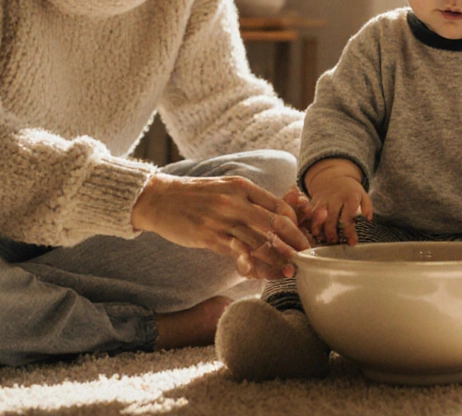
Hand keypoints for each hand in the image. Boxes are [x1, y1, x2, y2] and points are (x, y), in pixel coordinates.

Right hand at [131, 173, 309, 276]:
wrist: (159, 199)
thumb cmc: (196, 196)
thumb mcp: (226, 189)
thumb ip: (250, 201)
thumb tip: (277, 216)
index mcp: (243, 188)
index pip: (280, 208)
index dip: (295, 227)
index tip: (298, 240)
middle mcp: (235, 202)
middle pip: (275, 226)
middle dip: (294, 245)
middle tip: (302, 260)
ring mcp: (222, 219)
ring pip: (258, 244)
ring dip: (276, 261)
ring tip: (286, 272)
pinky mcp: (208, 236)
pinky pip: (237, 254)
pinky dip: (250, 266)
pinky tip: (257, 274)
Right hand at [304, 158, 372, 245]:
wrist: (333, 176)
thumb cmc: (350, 190)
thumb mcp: (363, 194)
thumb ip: (367, 206)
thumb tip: (369, 219)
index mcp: (349, 197)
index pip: (348, 216)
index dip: (350, 231)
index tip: (353, 243)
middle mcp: (335, 198)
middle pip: (332, 218)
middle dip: (333, 233)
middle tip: (336, 242)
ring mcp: (323, 200)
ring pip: (319, 217)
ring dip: (321, 230)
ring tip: (325, 240)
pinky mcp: (314, 202)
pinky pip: (311, 215)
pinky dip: (312, 225)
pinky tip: (316, 234)